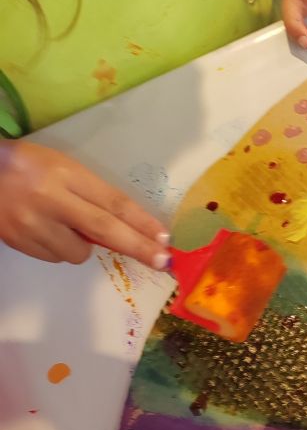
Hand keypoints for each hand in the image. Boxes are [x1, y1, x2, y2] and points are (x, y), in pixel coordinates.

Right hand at [0, 140, 170, 268]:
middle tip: (163, 262)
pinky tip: (44, 229)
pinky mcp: (19, 242)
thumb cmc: (28, 167)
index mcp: (66, 174)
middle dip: (138, 247)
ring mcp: (32, 223)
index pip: (113, 202)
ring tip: (62, 224)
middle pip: (105, 229)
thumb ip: (92, 197)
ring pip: (77, 252)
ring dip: (81, 245)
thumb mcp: (63, 170)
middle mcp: (51, 199)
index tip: (165, 239)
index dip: (142, 223)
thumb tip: (126, 230)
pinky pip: (54, 257)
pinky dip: (57, 248)